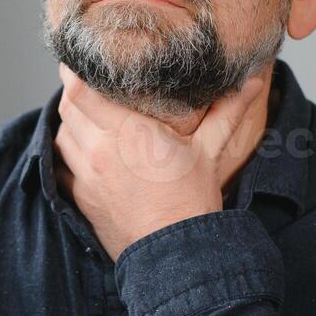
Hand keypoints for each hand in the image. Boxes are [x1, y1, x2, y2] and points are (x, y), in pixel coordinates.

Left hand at [54, 63, 268, 259]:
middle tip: (88, 82)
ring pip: (61, 134)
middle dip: (74, 92)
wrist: (175, 254)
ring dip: (71, 121)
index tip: (84, 62)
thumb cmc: (192, 202)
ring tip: (89, 114)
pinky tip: (87, 149)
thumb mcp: (210, 151)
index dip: (75, 71)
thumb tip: (253, 82)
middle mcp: (98, 150)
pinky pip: (62, 164)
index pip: (79, 89)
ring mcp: (85, 175)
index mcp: (126, 132)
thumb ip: (227, 112)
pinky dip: (69, 152)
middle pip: (66, 107)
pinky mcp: (81, 196)